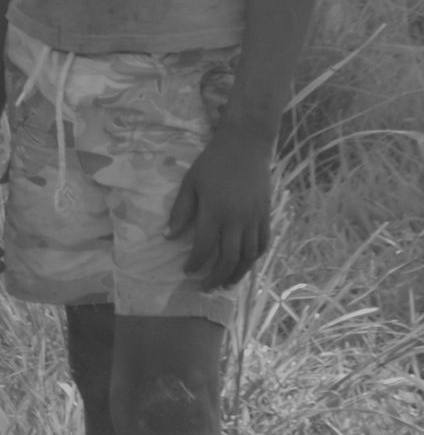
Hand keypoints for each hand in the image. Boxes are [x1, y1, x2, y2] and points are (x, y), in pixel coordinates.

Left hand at [170, 129, 273, 289]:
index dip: (195, 263)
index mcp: (215, 212)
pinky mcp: (266, 216)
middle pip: (228, 258)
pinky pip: (263, 244)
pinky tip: (245, 265)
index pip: (204, 247)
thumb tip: (169, 236)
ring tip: (225, 284)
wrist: (245, 147)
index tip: (186, 272)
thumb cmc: (212, 164)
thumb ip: (181, 211)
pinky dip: (254, 258)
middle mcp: (237, 220)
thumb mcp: (190, 184)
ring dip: (237, 273)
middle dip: (216, 277)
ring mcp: (255, 219)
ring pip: (248, 256)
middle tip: (205, 287)